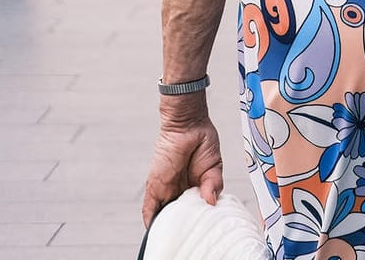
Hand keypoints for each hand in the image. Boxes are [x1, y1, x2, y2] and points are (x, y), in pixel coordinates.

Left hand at [142, 103, 223, 226]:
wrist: (189, 124)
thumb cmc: (203, 141)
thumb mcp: (214, 167)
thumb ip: (214, 185)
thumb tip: (211, 202)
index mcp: (194, 188)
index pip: (193, 210)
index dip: (195, 220)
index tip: (202, 231)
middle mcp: (179, 191)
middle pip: (178, 215)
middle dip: (180, 226)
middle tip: (187, 238)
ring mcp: (166, 190)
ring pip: (164, 215)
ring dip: (166, 227)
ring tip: (171, 240)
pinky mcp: (155, 186)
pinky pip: (150, 208)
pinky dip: (151, 221)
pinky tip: (155, 233)